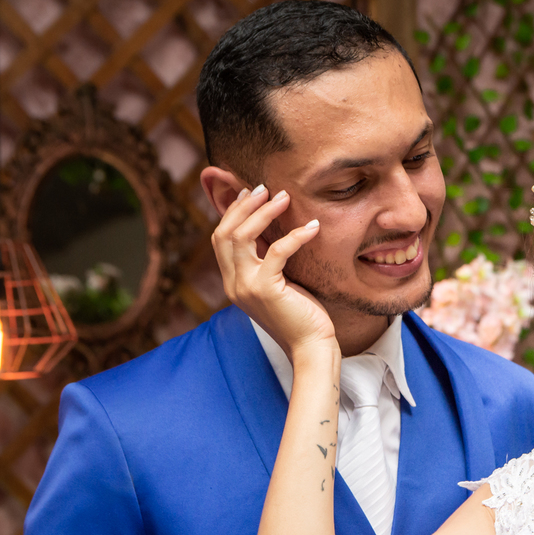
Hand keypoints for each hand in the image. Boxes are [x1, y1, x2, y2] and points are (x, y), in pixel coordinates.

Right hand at [211, 185, 336, 356]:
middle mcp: (233, 284)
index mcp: (233, 282)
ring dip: (264, 213)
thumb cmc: (301, 314)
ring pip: (243, 237)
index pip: (220, 239)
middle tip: (265, 188)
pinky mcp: (266, 290)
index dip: (232, 212)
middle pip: (224, 234)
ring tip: (284, 197)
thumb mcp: (278, 282)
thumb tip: (271, 228)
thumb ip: (267, 260)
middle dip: (243, 206)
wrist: (311, 346)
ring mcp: (246, 288)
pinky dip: (295, 236)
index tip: (250, 192)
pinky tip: (313, 226)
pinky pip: (277, 252)